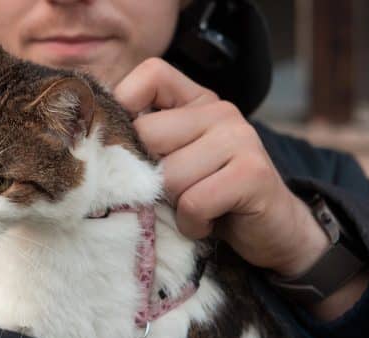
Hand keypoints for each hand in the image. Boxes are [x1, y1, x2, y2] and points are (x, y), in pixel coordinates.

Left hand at [113, 58, 328, 276]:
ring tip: (194, 210)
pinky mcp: (252, 174)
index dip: (127, 105)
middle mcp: (221, 112)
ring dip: (174, 206)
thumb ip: (149, 143)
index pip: (150, 75)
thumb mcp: (178, 160)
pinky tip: (207, 224)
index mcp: (199, 102)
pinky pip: (193, 202)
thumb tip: (95, 139)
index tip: (133, 149)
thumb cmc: (213, 197)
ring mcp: (240, 139)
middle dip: (150, 175)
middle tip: (171, 193)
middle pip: (148, 134)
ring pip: (170, 174)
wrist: (273, 231)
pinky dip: (193, 223)